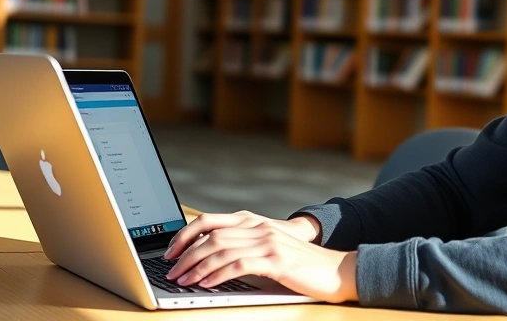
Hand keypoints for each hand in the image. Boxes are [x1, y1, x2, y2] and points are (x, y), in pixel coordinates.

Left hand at [164, 211, 354, 302]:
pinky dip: (217, 275)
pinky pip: (238, 265)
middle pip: (211, 236)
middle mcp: (259, 228)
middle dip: (185, 255)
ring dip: (196, 267)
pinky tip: (206, 285)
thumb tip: (210, 261)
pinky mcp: (276, 260)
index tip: (170, 253)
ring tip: (183, 281)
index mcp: (255, 223)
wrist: (336, 270)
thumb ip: (245, 249)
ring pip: (221, 250)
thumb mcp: (270, 251)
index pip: (210, 221)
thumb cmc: (301, 266)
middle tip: (171, 272)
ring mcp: (268, 242)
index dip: (185, 235)